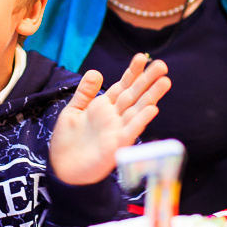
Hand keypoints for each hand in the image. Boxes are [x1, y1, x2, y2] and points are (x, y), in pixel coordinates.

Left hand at [50, 53, 170, 185]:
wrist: (62, 168)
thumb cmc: (68, 141)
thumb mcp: (73, 111)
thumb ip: (84, 93)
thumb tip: (95, 71)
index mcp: (103, 106)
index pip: (122, 86)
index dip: (132, 72)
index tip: (142, 57)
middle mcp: (114, 117)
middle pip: (134, 94)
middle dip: (147, 80)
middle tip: (162, 65)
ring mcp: (117, 130)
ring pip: (137, 109)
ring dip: (151, 96)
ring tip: (165, 81)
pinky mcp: (116, 145)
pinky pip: (131, 130)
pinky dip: (141, 120)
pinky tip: (152, 108)